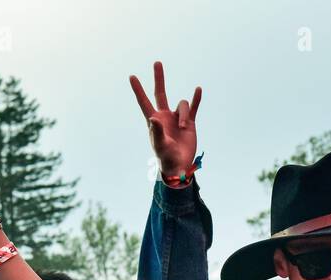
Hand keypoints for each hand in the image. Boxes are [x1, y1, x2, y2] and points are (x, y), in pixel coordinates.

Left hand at [129, 61, 201, 180]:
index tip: (132, 76)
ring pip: (182, 104)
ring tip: (184, 128)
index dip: (138, 89)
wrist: (179, 166)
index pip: (144, 102)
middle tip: (157, 63)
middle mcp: (165, 116)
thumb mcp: (160, 146)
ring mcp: (177, 118)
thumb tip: (153, 118)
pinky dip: (196, 99)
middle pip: (160, 93)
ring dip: (184, 114)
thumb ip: (157, 132)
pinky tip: (198, 90)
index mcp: (154, 121)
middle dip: (159, 78)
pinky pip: (193, 107)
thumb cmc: (166, 158)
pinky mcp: (189, 122)